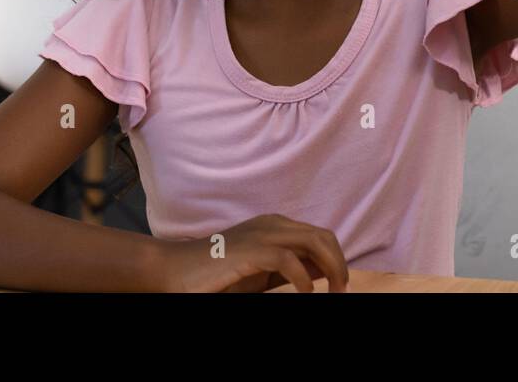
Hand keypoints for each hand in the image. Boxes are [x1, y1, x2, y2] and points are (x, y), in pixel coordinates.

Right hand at [156, 214, 350, 292]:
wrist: (174, 270)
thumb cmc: (217, 275)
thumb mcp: (262, 273)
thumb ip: (290, 268)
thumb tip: (322, 272)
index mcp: (276, 226)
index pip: (320, 236)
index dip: (336, 259)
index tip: (341, 286)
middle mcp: (273, 224)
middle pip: (323, 236)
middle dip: (339, 263)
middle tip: (343, 290)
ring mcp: (261, 234)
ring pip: (313, 241)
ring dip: (331, 267)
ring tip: (334, 291)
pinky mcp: (250, 250)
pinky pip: (287, 258)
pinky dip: (302, 277)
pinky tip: (306, 293)